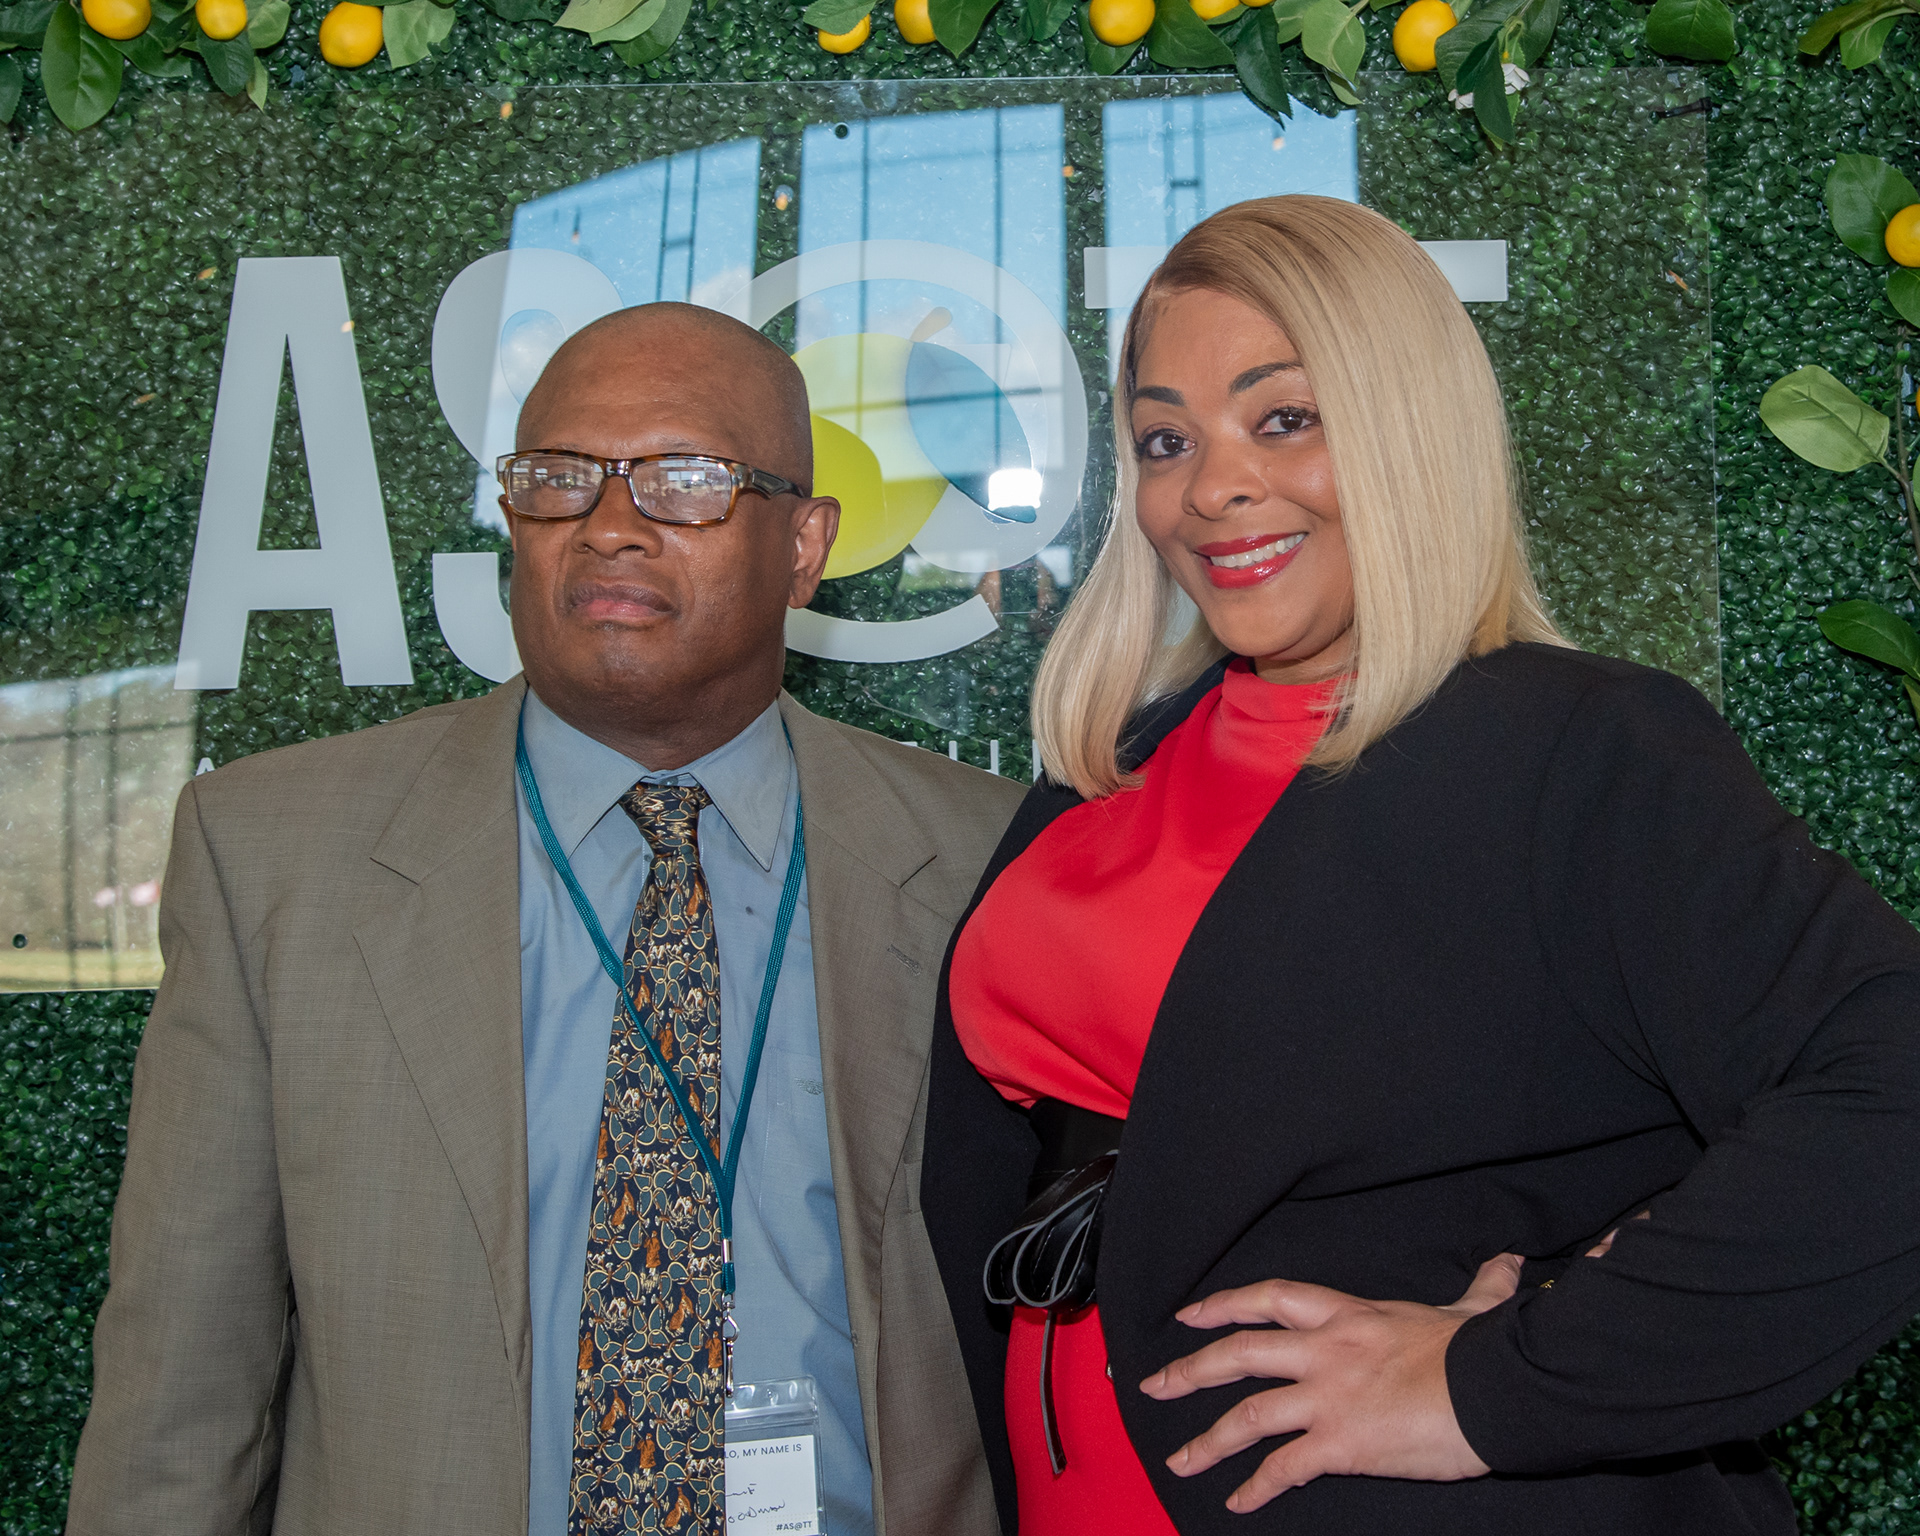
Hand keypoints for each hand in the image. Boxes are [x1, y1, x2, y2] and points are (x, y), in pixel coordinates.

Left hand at [1140, 1254, 1522, 1512]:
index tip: (1191, 1314)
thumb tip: (1507, 1265)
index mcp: (1349, 1316)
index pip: (1271, 1299)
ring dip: (1207, 1440)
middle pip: (1239, 1353)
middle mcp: (1325, 1352)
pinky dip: (1255, 1487)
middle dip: (1191, 1370)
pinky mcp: (1339, 1444)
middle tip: (1154, 1384)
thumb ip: (1480, 1288)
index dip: (1225, 1305)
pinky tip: (1237, 1502)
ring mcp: (1328, 1397)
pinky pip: (1283, 1468)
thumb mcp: (1472, 1311)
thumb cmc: (1482, 1351)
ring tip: (1179, 1460)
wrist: (1498, 1390)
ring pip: (1247, 1415)